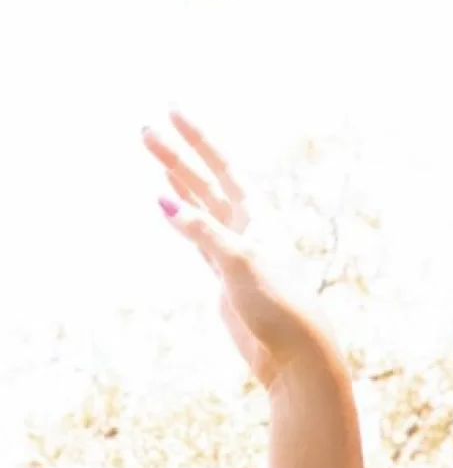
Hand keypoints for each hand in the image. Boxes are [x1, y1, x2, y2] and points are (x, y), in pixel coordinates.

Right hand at [144, 114, 335, 393]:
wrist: (293, 355)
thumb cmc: (277, 306)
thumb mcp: (238, 261)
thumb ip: (202, 231)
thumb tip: (163, 202)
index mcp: (258, 217)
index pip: (223, 167)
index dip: (198, 139)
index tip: (172, 112)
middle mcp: (247, 229)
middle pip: (206, 183)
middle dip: (177, 156)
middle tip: (145, 133)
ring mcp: (235, 252)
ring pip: (201, 207)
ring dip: (179, 182)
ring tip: (156, 154)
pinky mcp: (226, 278)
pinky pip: (199, 238)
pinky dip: (183, 219)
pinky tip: (169, 204)